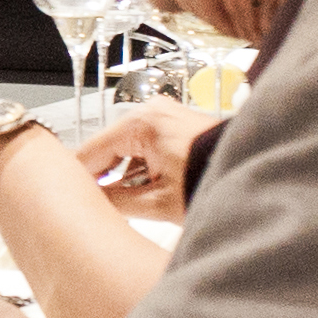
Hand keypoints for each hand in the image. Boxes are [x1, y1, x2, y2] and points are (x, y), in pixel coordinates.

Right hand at [71, 103, 227, 222]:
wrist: (253, 175)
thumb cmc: (212, 180)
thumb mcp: (158, 202)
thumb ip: (117, 203)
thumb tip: (93, 205)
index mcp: (142, 124)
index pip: (92, 150)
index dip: (77, 176)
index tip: (64, 194)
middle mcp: (152, 112)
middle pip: (109, 148)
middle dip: (100, 177)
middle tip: (87, 203)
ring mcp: (166, 117)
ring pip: (127, 148)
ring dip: (120, 175)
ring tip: (111, 204)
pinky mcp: (176, 127)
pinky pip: (145, 147)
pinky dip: (137, 169)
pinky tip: (134, 193)